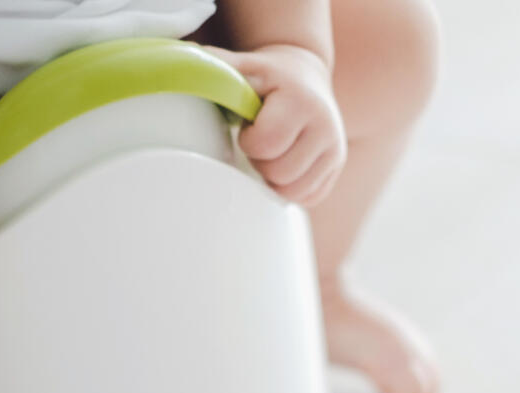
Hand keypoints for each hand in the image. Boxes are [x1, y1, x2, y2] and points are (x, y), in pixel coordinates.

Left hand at [204, 43, 346, 206]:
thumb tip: (182, 67)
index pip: (266, 145)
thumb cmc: (267, 76)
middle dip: (261, 162)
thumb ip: (218, 67)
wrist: (307, 78)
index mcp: (301, 102)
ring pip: (293, 192)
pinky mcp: (337, 168)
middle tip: (260, 141)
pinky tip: (285, 164)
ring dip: (273, 179)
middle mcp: (325, 127)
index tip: (249, 126)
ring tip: (272, 152)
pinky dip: (290, 188)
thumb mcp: (245, 66)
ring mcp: (335, 150)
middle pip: (279, 174)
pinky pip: (307, 198)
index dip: (249, 141)